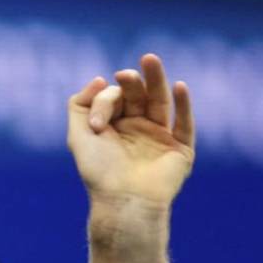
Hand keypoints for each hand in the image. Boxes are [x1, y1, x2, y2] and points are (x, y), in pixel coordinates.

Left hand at [67, 54, 195, 206]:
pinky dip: (184, 106)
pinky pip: (185, 124)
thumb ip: (80, 104)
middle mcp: (138, 129)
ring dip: (157, 81)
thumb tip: (100, 77)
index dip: (105, 102)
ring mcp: (160, 138)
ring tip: (150, 60)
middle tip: (125, 74)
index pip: (114, 98)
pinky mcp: (180, 150)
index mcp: (114, 126)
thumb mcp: (77, 135)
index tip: (98, 124)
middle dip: (132, 82)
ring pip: (161, 103)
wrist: (122, 202)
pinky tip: (179, 86)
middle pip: (139, 95)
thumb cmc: (99, 172)